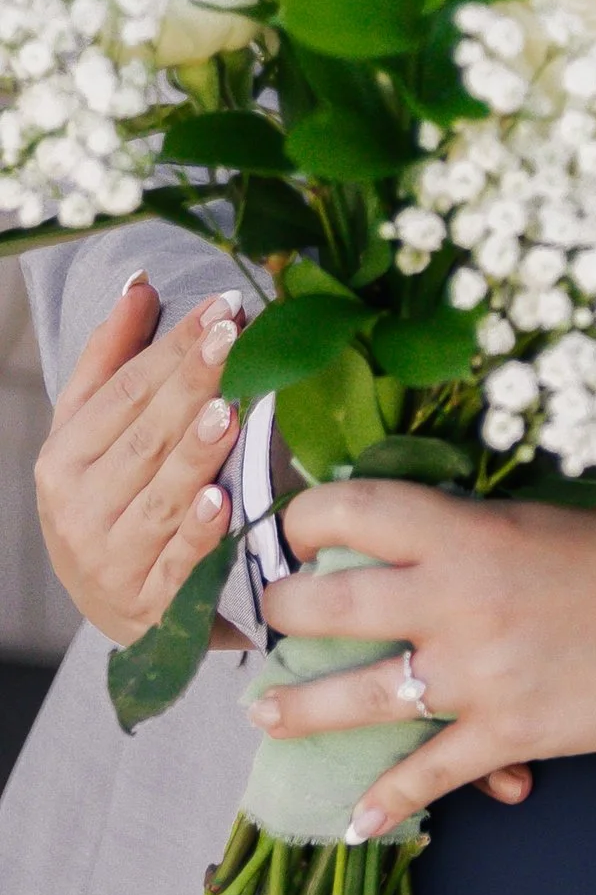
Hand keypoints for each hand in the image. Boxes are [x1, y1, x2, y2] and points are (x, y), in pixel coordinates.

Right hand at [35, 272, 249, 644]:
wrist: (113, 609)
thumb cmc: (105, 502)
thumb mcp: (90, 435)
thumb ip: (111, 362)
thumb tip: (139, 285)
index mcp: (62, 459)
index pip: (123, 394)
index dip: (172, 349)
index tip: (220, 309)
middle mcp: (77, 508)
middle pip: (144, 438)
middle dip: (191, 384)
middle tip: (235, 337)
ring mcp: (111, 558)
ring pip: (160, 497)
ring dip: (195, 453)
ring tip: (227, 409)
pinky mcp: (148, 601)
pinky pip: (176, 564)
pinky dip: (198, 534)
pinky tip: (220, 502)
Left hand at [252, 477, 595, 836]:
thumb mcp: (535, 517)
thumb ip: (463, 527)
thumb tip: (393, 533)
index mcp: (464, 530)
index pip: (347, 512)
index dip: (302, 521)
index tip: (293, 533)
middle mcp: (455, 598)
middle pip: (324, 606)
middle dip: (283, 615)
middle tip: (272, 621)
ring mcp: (477, 673)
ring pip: (353, 698)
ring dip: (297, 711)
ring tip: (265, 715)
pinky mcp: (508, 732)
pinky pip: (427, 774)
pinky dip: (387, 802)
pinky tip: (356, 821)